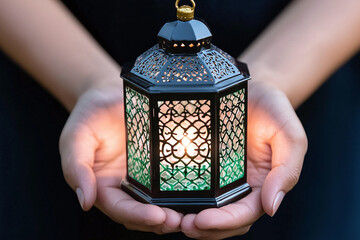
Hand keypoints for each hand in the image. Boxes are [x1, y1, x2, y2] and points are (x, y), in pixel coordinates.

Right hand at [59, 79, 181, 233]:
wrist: (111, 96)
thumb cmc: (90, 117)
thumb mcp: (76, 139)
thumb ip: (76, 168)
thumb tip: (85, 202)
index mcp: (105, 188)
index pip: (121, 209)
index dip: (138, 216)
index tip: (157, 217)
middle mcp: (127, 187)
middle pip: (145, 212)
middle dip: (162, 220)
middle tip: (180, 220)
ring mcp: (147, 177)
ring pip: (162, 202)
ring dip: (178, 211)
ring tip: (194, 214)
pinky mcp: (162, 163)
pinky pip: (175, 179)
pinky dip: (186, 190)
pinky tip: (201, 192)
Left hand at [181, 81, 307, 238]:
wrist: (250, 89)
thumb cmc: (273, 111)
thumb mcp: (289, 136)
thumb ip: (287, 170)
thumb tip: (271, 207)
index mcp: (260, 186)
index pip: (244, 214)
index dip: (225, 222)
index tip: (203, 220)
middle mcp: (237, 187)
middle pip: (221, 220)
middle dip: (204, 228)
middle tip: (183, 224)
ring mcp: (217, 178)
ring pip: (202, 208)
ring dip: (187, 219)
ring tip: (169, 219)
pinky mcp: (200, 163)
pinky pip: (188, 185)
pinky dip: (177, 197)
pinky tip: (162, 199)